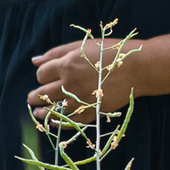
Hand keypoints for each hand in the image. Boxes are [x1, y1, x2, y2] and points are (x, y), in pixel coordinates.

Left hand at [28, 38, 144, 114]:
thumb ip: (56, 53)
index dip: (42, 76)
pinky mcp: (92, 113)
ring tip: (37, 112)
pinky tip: (54, 122)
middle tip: (31, 99)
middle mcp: (71, 83)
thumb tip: (34, 61)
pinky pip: (70, 122)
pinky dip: (59, 123)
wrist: (138, 68)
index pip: (42, 75)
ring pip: (52, 111)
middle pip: (42, 94)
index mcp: (67, 64)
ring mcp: (81, 100)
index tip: (46, 77)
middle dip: (34, 97)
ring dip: (42, 113)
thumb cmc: (111, 52)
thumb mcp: (82, 46)